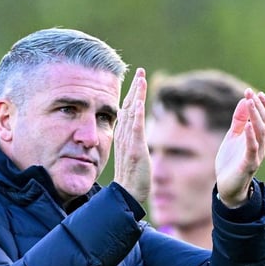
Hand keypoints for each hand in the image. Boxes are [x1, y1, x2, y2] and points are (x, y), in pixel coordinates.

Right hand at [112, 67, 149, 203]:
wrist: (127, 194)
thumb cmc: (130, 177)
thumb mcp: (130, 152)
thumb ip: (129, 137)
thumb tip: (126, 122)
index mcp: (123, 136)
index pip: (127, 110)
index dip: (132, 93)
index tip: (138, 78)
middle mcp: (123, 136)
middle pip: (128, 107)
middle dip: (135, 88)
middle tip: (140, 71)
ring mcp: (128, 142)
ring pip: (131, 113)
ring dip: (136, 96)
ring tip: (141, 79)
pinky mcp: (135, 150)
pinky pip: (135, 130)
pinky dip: (137, 115)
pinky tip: (139, 102)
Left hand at [214, 90, 264, 206]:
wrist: (227, 187)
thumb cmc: (231, 162)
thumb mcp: (233, 137)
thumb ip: (239, 121)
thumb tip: (244, 101)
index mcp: (258, 137)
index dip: (263, 104)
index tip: (253, 92)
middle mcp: (261, 144)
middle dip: (258, 106)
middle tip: (250, 94)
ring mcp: (256, 154)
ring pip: (261, 132)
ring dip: (256, 116)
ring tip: (251, 103)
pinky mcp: (249, 164)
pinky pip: (252, 148)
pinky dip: (251, 136)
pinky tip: (248, 126)